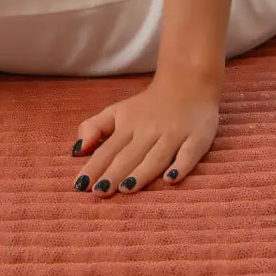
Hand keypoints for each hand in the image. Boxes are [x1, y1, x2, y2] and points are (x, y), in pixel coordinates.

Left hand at [70, 72, 221, 195]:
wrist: (189, 82)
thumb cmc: (148, 106)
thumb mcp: (116, 111)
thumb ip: (93, 128)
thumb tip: (76, 151)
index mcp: (128, 125)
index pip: (107, 149)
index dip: (94, 167)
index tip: (80, 186)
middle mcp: (150, 130)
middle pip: (129, 155)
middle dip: (113, 174)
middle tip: (99, 193)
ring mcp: (175, 134)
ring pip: (156, 156)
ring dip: (142, 172)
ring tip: (126, 189)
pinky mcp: (199, 137)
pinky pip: (190, 154)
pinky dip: (181, 165)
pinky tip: (171, 179)